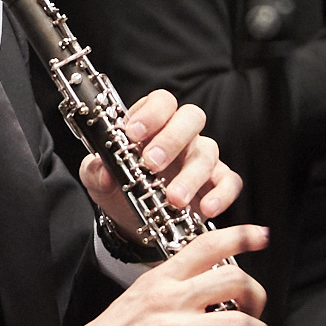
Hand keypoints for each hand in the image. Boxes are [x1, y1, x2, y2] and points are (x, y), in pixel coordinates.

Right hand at [53, 222, 268, 325]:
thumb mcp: (135, 300)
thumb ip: (170, 291)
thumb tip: (206, 292)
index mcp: (159, 280)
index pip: (206, 245)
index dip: (240, 235)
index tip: (260, 235)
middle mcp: (168, 300)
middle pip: (234, 279)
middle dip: (258, 296)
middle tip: (257, 310)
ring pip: (239, 322)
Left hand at [76, 90, 243, 231]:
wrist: (132, 224)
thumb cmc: (119, 191)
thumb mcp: (99, 181)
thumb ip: (96, 171)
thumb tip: (103, 170)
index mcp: (152, 124)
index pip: (161, 102)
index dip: (151, 113)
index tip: (133, 134)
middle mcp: (181, 135)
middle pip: (191, 117)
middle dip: (172, 139)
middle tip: (152, 164)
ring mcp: (201, 157)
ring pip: (207, 152)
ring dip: (191, 176)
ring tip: (174, 200)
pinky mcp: (217, 182)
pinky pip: (229, 181)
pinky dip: (221, 194)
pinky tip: (206, 208)